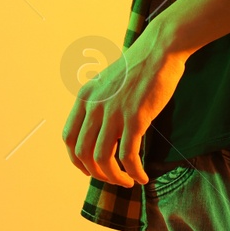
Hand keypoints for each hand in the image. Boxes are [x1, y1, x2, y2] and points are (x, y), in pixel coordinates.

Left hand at [62, 24, 187, 186]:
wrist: (160, 48)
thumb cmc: (140, 65)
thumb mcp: (109, 83)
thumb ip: (101, 104)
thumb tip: (103, 132)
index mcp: (85, 97)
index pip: (68, 137)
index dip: (76, 159)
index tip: (90, 169)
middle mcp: (94, 106)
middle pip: (82, 153)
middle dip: (95, 173)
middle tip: (111, 179)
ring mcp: (114, 112)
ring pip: (102, 159)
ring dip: (114, 177)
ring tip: (127, 182)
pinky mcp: (135, 117)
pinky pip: (128, 156)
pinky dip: (133, 172)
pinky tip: (142, 177)